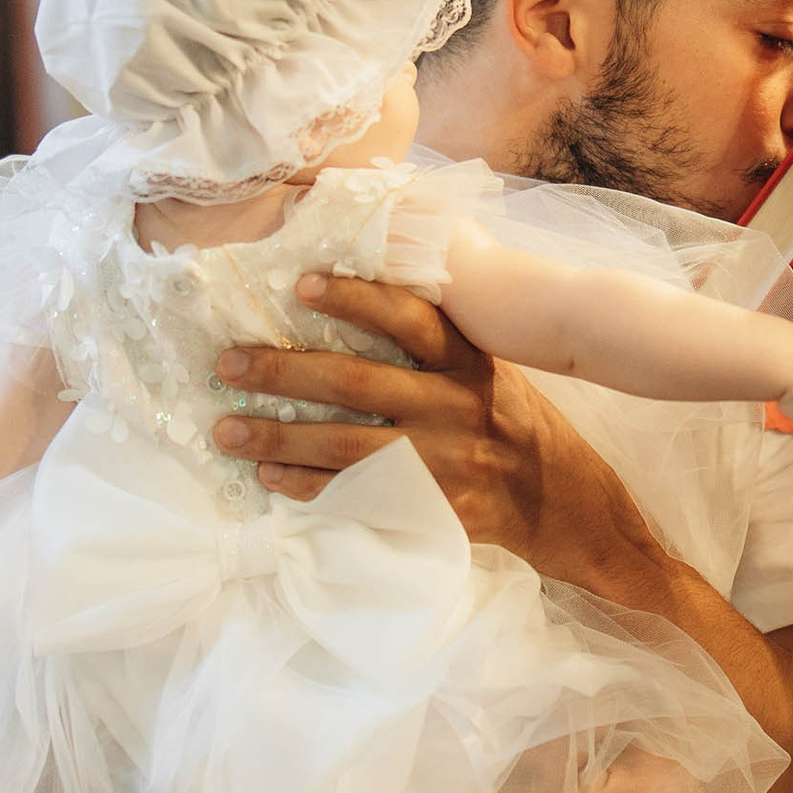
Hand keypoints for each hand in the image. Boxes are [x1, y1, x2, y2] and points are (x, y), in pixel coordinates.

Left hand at [211, 273, 657, 587]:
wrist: (566, 506)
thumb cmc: (519, 427)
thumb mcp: (492, 373)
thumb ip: (438, 346)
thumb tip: (357, 302)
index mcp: (470, 365)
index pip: (411, 319)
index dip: (356, 298)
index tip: (303, 282)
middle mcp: (455, 408)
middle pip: (356, 384)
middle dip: (283, 372)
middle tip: (227, 363)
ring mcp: (442, 463)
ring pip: (345, 448)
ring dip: (278, 439)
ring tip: (226, 430)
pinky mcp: (433, 510)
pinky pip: (357, 498)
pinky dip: (308, 489)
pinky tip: (268, 479)